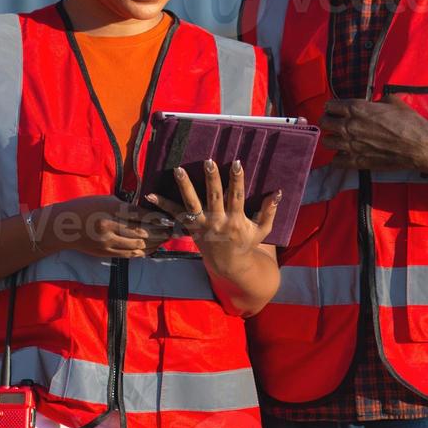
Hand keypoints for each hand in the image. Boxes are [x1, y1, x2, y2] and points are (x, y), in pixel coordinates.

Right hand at [44, 195, 175, 258]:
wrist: (63, 227)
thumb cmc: (85, 208)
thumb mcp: (104, 200)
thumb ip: (124, 206)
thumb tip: (145, 212)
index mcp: (111, 208)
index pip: (140, 214)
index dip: (157, 218)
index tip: (169, 219)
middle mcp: (110, 225)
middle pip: (142, 232)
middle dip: (159, 232)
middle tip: (171, 231)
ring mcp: (108, 241)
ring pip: (138, 246)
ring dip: (153, 244)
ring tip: (163, 240)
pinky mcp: (106, 252)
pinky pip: (129, 254)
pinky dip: (142, 252)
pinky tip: (150, 249)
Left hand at [143, 161, 280, 278]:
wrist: (228, 265)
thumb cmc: (246, 243)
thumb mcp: (262, 230)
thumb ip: (269, 211)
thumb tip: (277, 191)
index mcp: (235, 220)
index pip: (237, 196)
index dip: (237, 180)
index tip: (237, 163)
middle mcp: (217, 221)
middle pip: (214, 197)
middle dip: (212, 179)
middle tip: (209, 162)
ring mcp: (201, 225)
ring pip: (192, 204)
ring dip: (185, 186)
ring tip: (178, 170)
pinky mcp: (189, 227)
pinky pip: (174, 215)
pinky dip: (161, 205)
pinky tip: (149, 195)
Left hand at [322, 94, 427, 171]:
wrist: (419, 145)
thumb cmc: (408, 121)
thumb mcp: (391, 101)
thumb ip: (373, 102)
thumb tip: (370, 105)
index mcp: (356, 108)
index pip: (329, 106)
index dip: (332, 107)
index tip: (336, 110)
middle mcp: (348, 126)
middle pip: (324, 123)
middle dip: (329, 121)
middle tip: (336, 123)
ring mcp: (351, 146)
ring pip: (326, 142)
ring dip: (332, 139)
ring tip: (340, 139)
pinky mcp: (357, 162)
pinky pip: (336, 161)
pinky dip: (338, 158)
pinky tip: (345, 155)